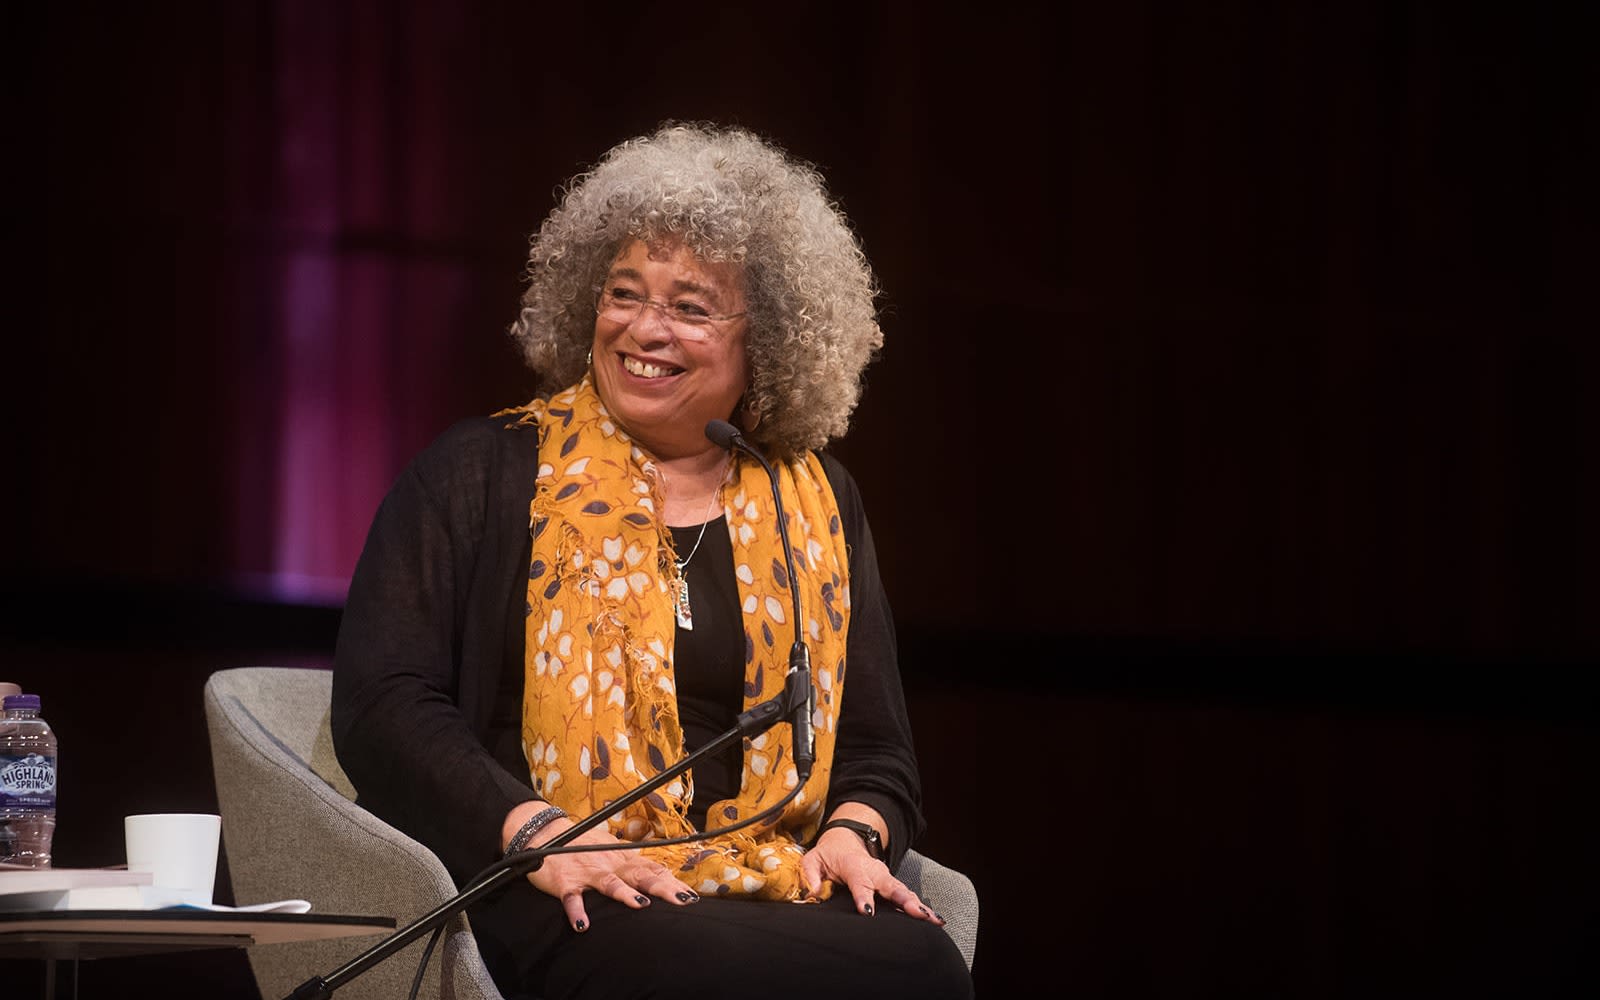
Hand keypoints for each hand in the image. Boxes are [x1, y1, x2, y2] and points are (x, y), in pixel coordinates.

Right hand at [502, 807, 700, 931]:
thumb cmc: (583, 845)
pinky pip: (572, 898)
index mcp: (622, 858)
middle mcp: (609, 864)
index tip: (692, 896)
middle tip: (683, 900)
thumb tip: (662, 875)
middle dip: (662, 888)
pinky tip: (583, 925)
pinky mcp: (565, 882)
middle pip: (640, 875)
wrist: (545, 833)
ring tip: (641, 905)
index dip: (672, 882)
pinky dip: (577, 911)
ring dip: (624, 893)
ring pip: (609, 883)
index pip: (652, 869)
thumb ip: (633, 864)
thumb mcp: (611, 851)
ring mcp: (587, 872)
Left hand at [800, 826, 945, 925]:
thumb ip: (810, 873)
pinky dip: (920, 907)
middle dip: (905, 900)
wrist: (846, 840)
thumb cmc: (829, 854)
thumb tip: (813, 891)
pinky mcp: (892, 884)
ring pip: (904, 891)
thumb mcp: (813, 859)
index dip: (864, 897)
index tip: (867, 912)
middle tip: (918, 914)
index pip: (860, 883)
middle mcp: (874, 871)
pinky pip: (907, 895)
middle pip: (891, 887)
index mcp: (854, 866)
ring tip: (933, 920)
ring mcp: (885, 877)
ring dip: (918, 905)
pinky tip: (934, 920)